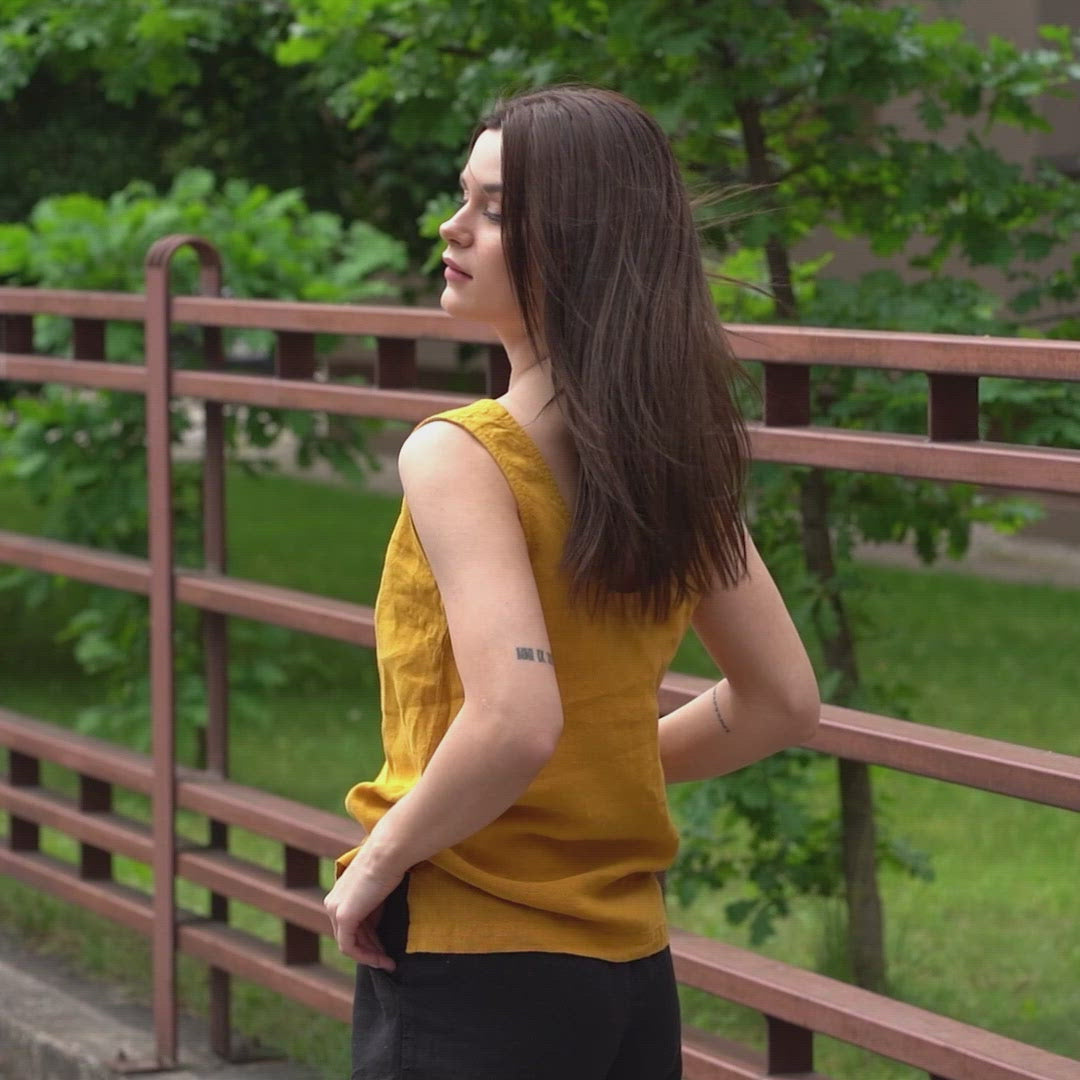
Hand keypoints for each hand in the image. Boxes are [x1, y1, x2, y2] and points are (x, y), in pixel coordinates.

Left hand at [324, 855, 402, 969]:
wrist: (388, 853)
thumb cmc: (389, 865)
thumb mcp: (378, 891)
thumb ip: (373, 908)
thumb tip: (379, 927)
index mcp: (339, 895)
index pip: (351, 925)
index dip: (369, 940)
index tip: (385, 949)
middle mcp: (332, 903)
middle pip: (350, 936)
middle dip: (370, 950)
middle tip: (389, 960)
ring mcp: (335, 910)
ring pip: (350, 944)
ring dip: (370, 956)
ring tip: (389, 963)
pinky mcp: (344, 916)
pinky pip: (350, 947)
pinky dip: (366, 957)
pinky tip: (383, 961)